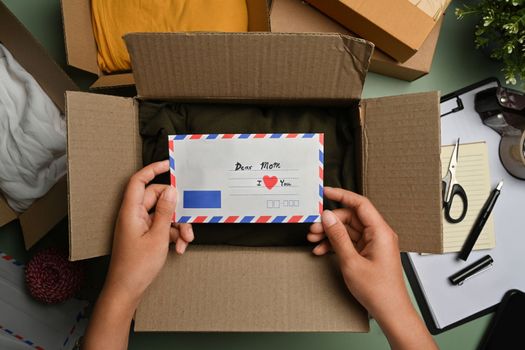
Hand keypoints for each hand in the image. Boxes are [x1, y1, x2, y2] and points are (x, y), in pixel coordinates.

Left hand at [84, 161, 193, 349]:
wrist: (127, 290)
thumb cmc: (136, 267)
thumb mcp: (157, 236)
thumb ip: (165, 211)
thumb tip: (171, 191)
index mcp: (131, 211)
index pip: (139, 181)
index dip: (152, 170)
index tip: (168, 165)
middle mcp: (133, 215)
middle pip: (157, 198)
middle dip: (175, 209)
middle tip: (188, 219)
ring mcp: (139, 226)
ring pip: (163, 214)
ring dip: (177, 225)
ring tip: (186, 240)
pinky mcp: (144, 235)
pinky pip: (162, 227)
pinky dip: (172, 235)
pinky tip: (180, 247)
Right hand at [308, 187, 436, 349]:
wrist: (390, 311)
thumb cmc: (378, 291)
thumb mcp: (351, 262)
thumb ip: (338, 236)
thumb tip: (328, 217)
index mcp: (380, 232)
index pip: (360, 204)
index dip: (341, 195)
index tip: (325, 192)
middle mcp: (379, 234)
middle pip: (351, 217)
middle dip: (330, 221)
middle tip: (313, 228)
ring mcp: (374, 244)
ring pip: (348, 230)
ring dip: (330, 234)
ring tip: (314, 240)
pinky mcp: (369, 252)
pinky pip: (350, 241)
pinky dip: (335, 244)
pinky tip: (321, 250)